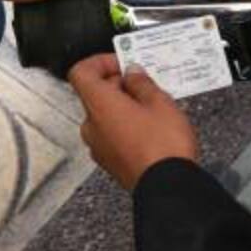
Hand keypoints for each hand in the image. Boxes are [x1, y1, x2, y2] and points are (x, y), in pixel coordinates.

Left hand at [68, 54, 197, 190]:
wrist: (168, 188)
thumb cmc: (163, 146)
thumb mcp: (159, 102)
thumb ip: (142, 83)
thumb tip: (132, 73)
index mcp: (99, 105)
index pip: (81, 72)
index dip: (100, 62)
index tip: (122, 63)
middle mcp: (92, 125)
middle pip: (94, 93)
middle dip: (118, 84)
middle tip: (145, 83)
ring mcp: (99, 147)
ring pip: (104, 114)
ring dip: (123, 105)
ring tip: (152, 107)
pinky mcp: (110, 162)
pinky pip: (111, 134)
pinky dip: (125, 125)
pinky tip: (150, 128)